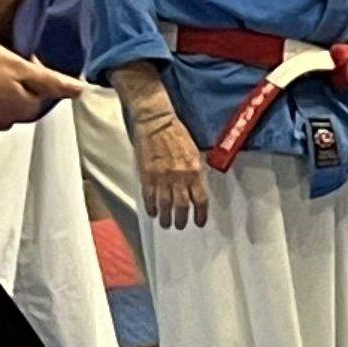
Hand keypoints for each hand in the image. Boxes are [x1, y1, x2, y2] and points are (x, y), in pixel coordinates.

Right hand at [0, 37, 80, 126]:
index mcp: (26, 108)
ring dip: (3, 83)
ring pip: (5, 99)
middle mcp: (9, 119)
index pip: (49, 92)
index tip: (31, 56)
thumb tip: (78, 91)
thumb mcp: (15, 65)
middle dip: (24, 78)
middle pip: (27, 97)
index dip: (43, 71)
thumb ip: (50, 80)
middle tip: (9, 54)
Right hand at [129, 86, 213, 227]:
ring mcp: (162, 176)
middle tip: (180, 226)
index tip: (199, 222)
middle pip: (182, 206)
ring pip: (165, 204)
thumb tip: (198, 187)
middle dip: (182, 219)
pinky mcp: (147, 173)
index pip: (200, 199)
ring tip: (166, 224)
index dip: (201, 214)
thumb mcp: (194, 152)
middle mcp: (179, 176)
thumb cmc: (176, 133)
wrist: (156, 121)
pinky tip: (152, 213)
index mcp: (194, 171)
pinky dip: (151, 207)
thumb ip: (196, 171)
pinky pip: (149, 196)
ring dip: (166, 217)